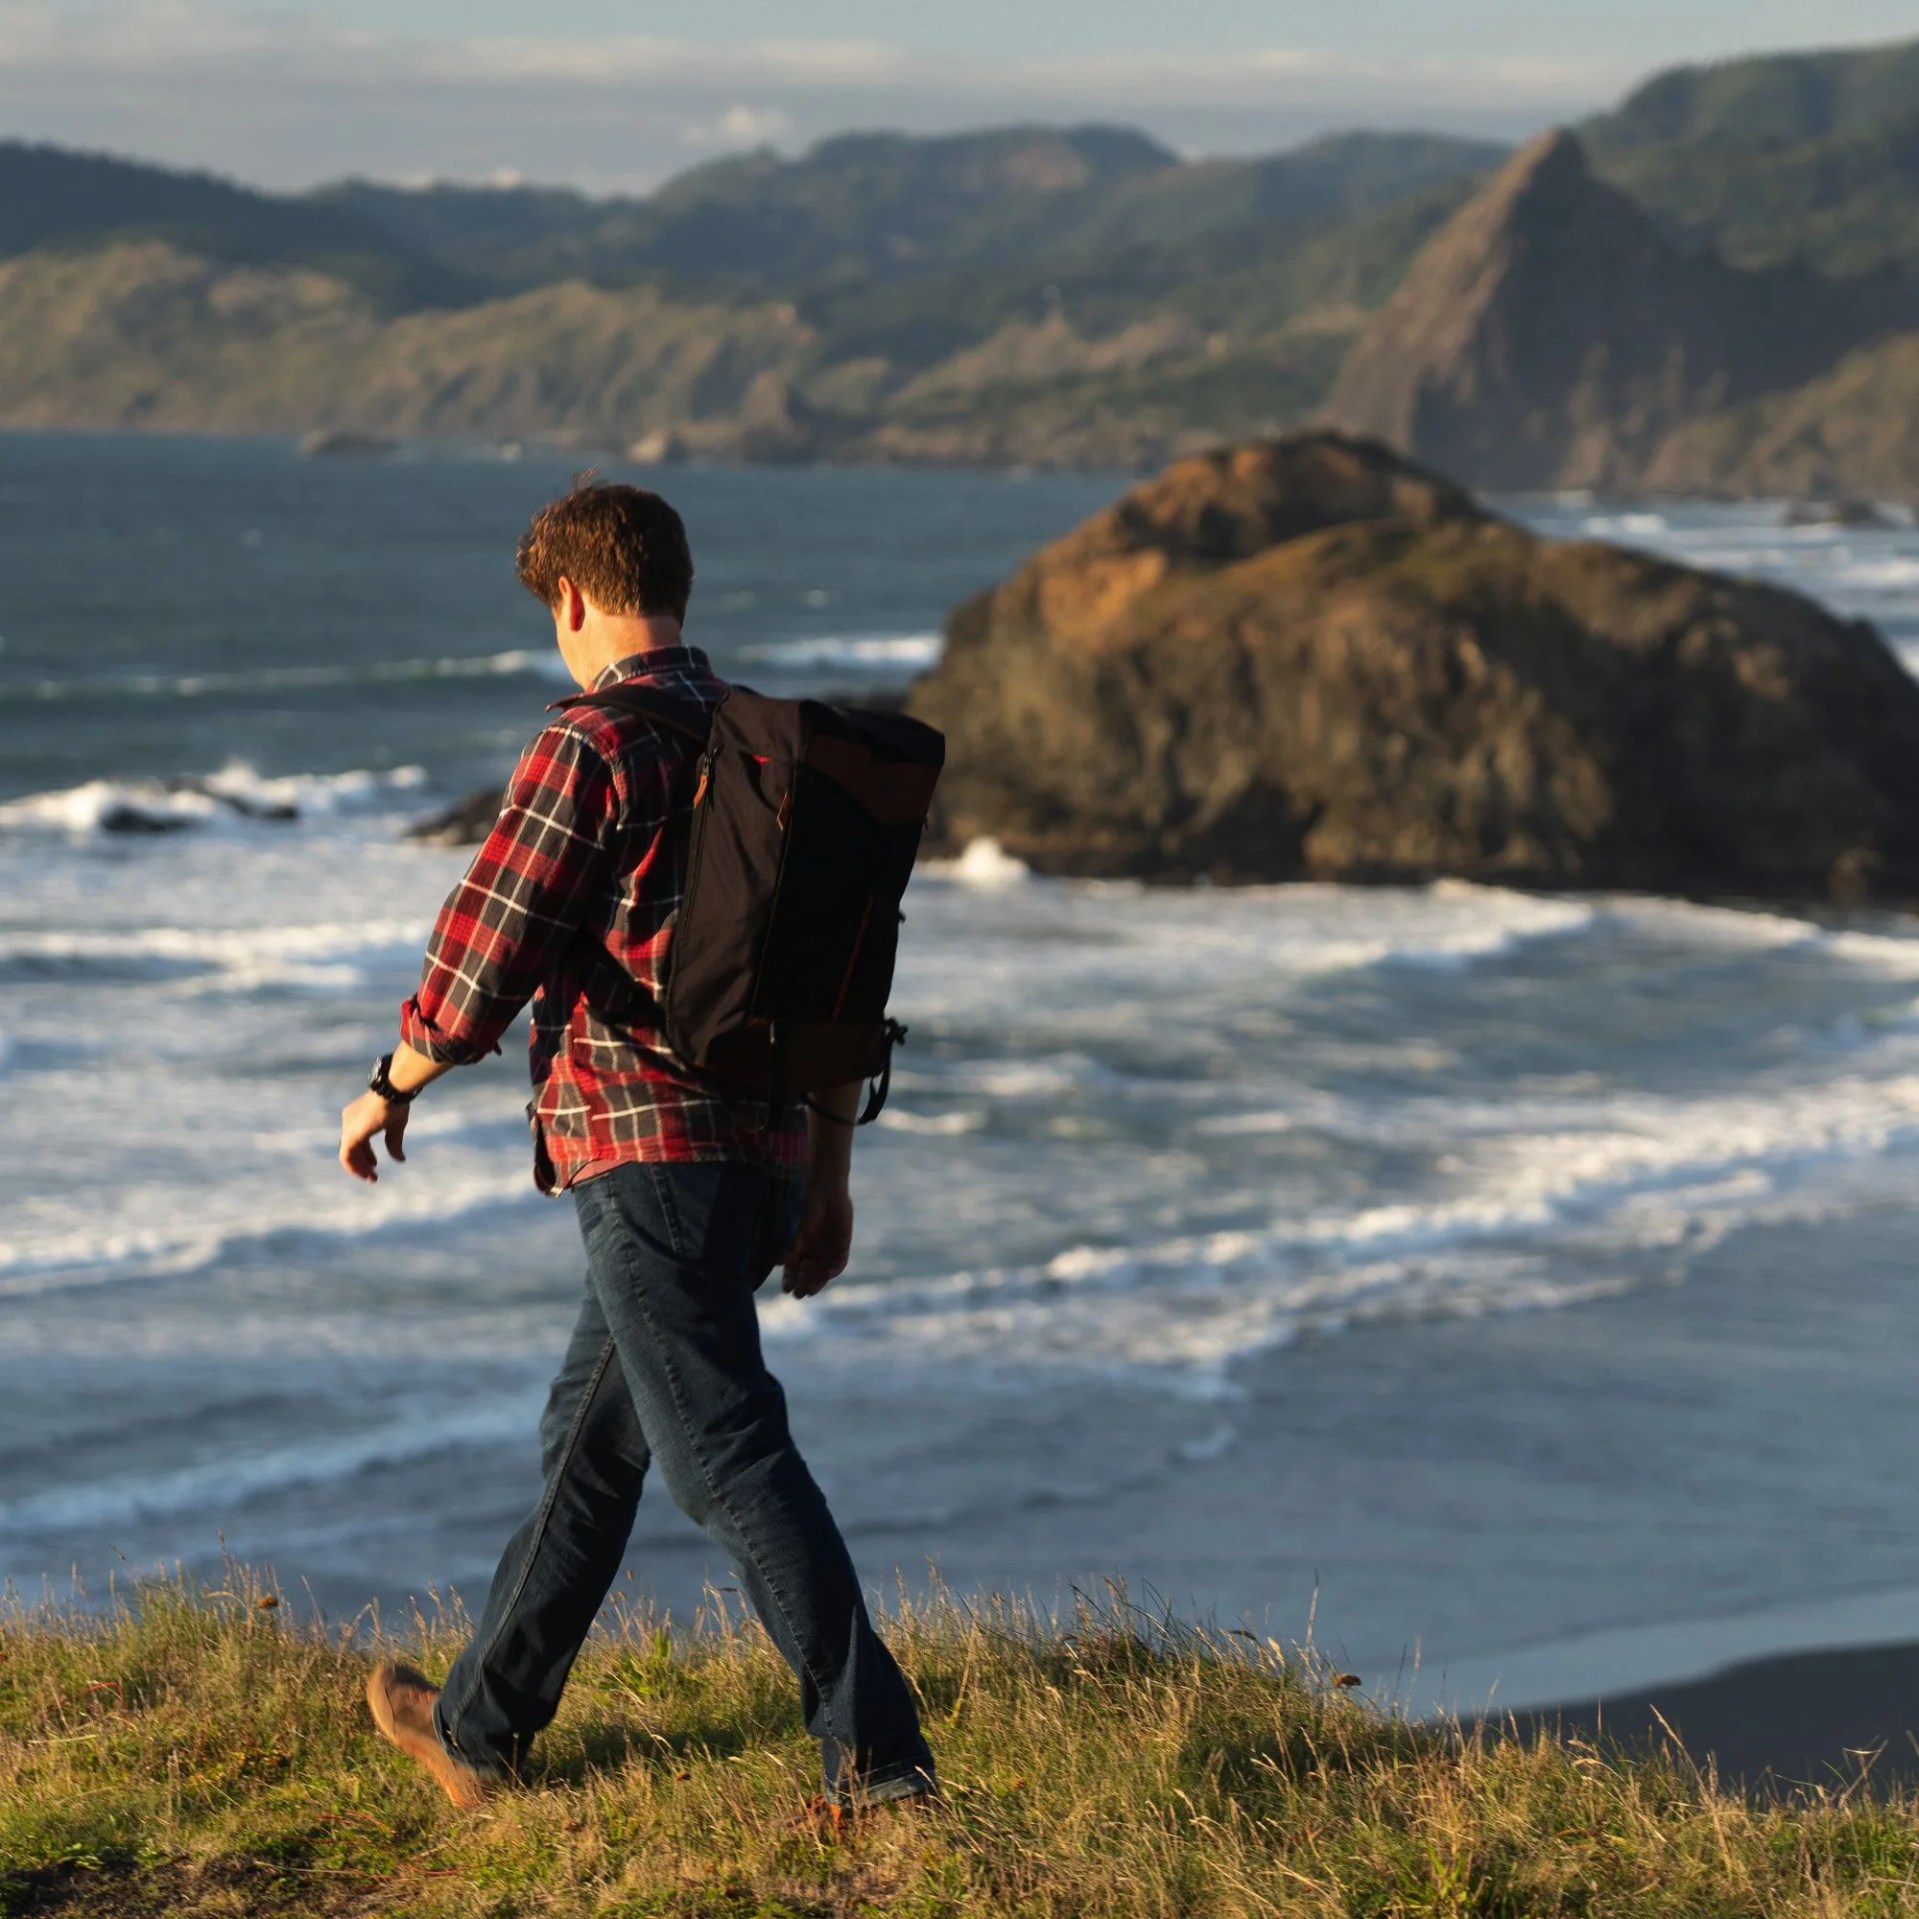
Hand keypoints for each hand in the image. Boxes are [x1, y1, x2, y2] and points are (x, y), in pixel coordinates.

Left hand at [340, 1090, 408, 1182]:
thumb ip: (393, 1143)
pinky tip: (366, 1173)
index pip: (358, 1141)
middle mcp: (349, 1121)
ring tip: (371, 1178)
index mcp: (358, 1117)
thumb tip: (400, 1160)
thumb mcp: (395, 1127)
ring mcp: (348, 1128)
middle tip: (373, 1175)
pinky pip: (346, 1157)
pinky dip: (354, 1167)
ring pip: (347, 1154)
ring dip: (359, 1168)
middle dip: (362, 1163)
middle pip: (352, 1148)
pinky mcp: (350, 1135)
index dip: (366, 1154)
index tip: (375, 1164)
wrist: (392, 1092)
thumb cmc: (395, 1104)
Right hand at [782, 1174, 852, 1297]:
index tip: (786, 1289)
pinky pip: (838, 1264)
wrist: (826, 1189)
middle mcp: (812, 1250)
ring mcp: (828, 1248)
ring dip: (816, 1281)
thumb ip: (791, 1246)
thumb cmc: (807, 1206)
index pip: (793, 1269)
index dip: (790, 1280)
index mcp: (798, 1247)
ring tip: (811, 1290)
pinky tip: (825, 1276)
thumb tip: (780, 1265)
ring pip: (822, 1272)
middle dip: (803, 1284)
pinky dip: (831, 1271)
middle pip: (807, 1274)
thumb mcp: (796, 1229)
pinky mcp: (842, 1245)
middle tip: (799, 1294)